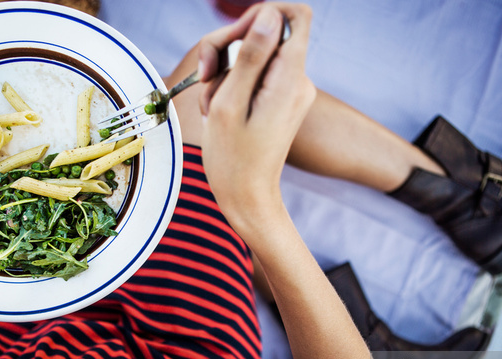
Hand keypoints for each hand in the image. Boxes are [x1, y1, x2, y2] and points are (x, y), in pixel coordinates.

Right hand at [198, 3, 315, 231]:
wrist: (246, 197)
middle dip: (228, 47)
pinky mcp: (279, 99)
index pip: (295, 15)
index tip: (232, 41)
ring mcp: (289, 90)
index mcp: (289, 77)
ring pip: (253, 55)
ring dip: (224, 73)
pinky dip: (231, 87)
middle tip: (205, 76)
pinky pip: (254, 76)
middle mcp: (297, 79)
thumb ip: (249, 57)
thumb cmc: (233, 159)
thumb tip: (269, 16)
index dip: (259, 15)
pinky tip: (220, 111)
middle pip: (265, 32)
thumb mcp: (230, 104)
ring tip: (213, 106)